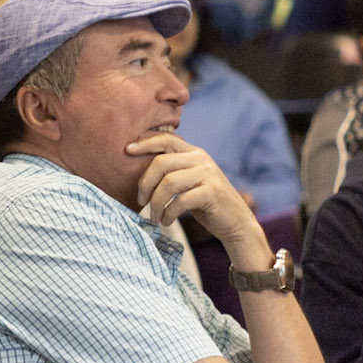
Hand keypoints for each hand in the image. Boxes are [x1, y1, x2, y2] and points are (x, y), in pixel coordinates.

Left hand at [127, 132, 264, 260]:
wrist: (236, 223)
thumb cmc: (204, 204)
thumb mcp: (188, 182)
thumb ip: (171, 171)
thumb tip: (136, 167)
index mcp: (194, 153)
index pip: (166, 140)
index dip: (145, 143)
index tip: (126, 151)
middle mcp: (202, 159)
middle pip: (161, 162)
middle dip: (145, 184)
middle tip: (140, 202)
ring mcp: (209, 174)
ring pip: (169, 182)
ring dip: (155, 203)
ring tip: (153, 217)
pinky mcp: (213, 192)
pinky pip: (180, 200)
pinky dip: (168, 213)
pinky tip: (165, 221)